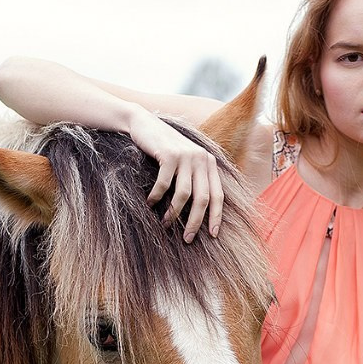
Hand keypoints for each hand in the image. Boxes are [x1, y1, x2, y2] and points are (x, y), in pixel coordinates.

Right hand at [128, 108, 224, 240]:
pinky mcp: (168, 155)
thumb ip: (194, 179)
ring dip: (173, 213)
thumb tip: (200, 213)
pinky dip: (156, 197)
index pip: (218, 195)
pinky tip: (150, 203)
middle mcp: (201, 159)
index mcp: (209, 163)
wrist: (144, 124)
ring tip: (165, 223)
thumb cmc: (164, 150)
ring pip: (183, 194)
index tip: (212, 235)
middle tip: (186, 239)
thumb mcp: (185, 162)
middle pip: (203, 199)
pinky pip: (164, 185)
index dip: (216, 217)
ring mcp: (185, 156)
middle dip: (195, 222)